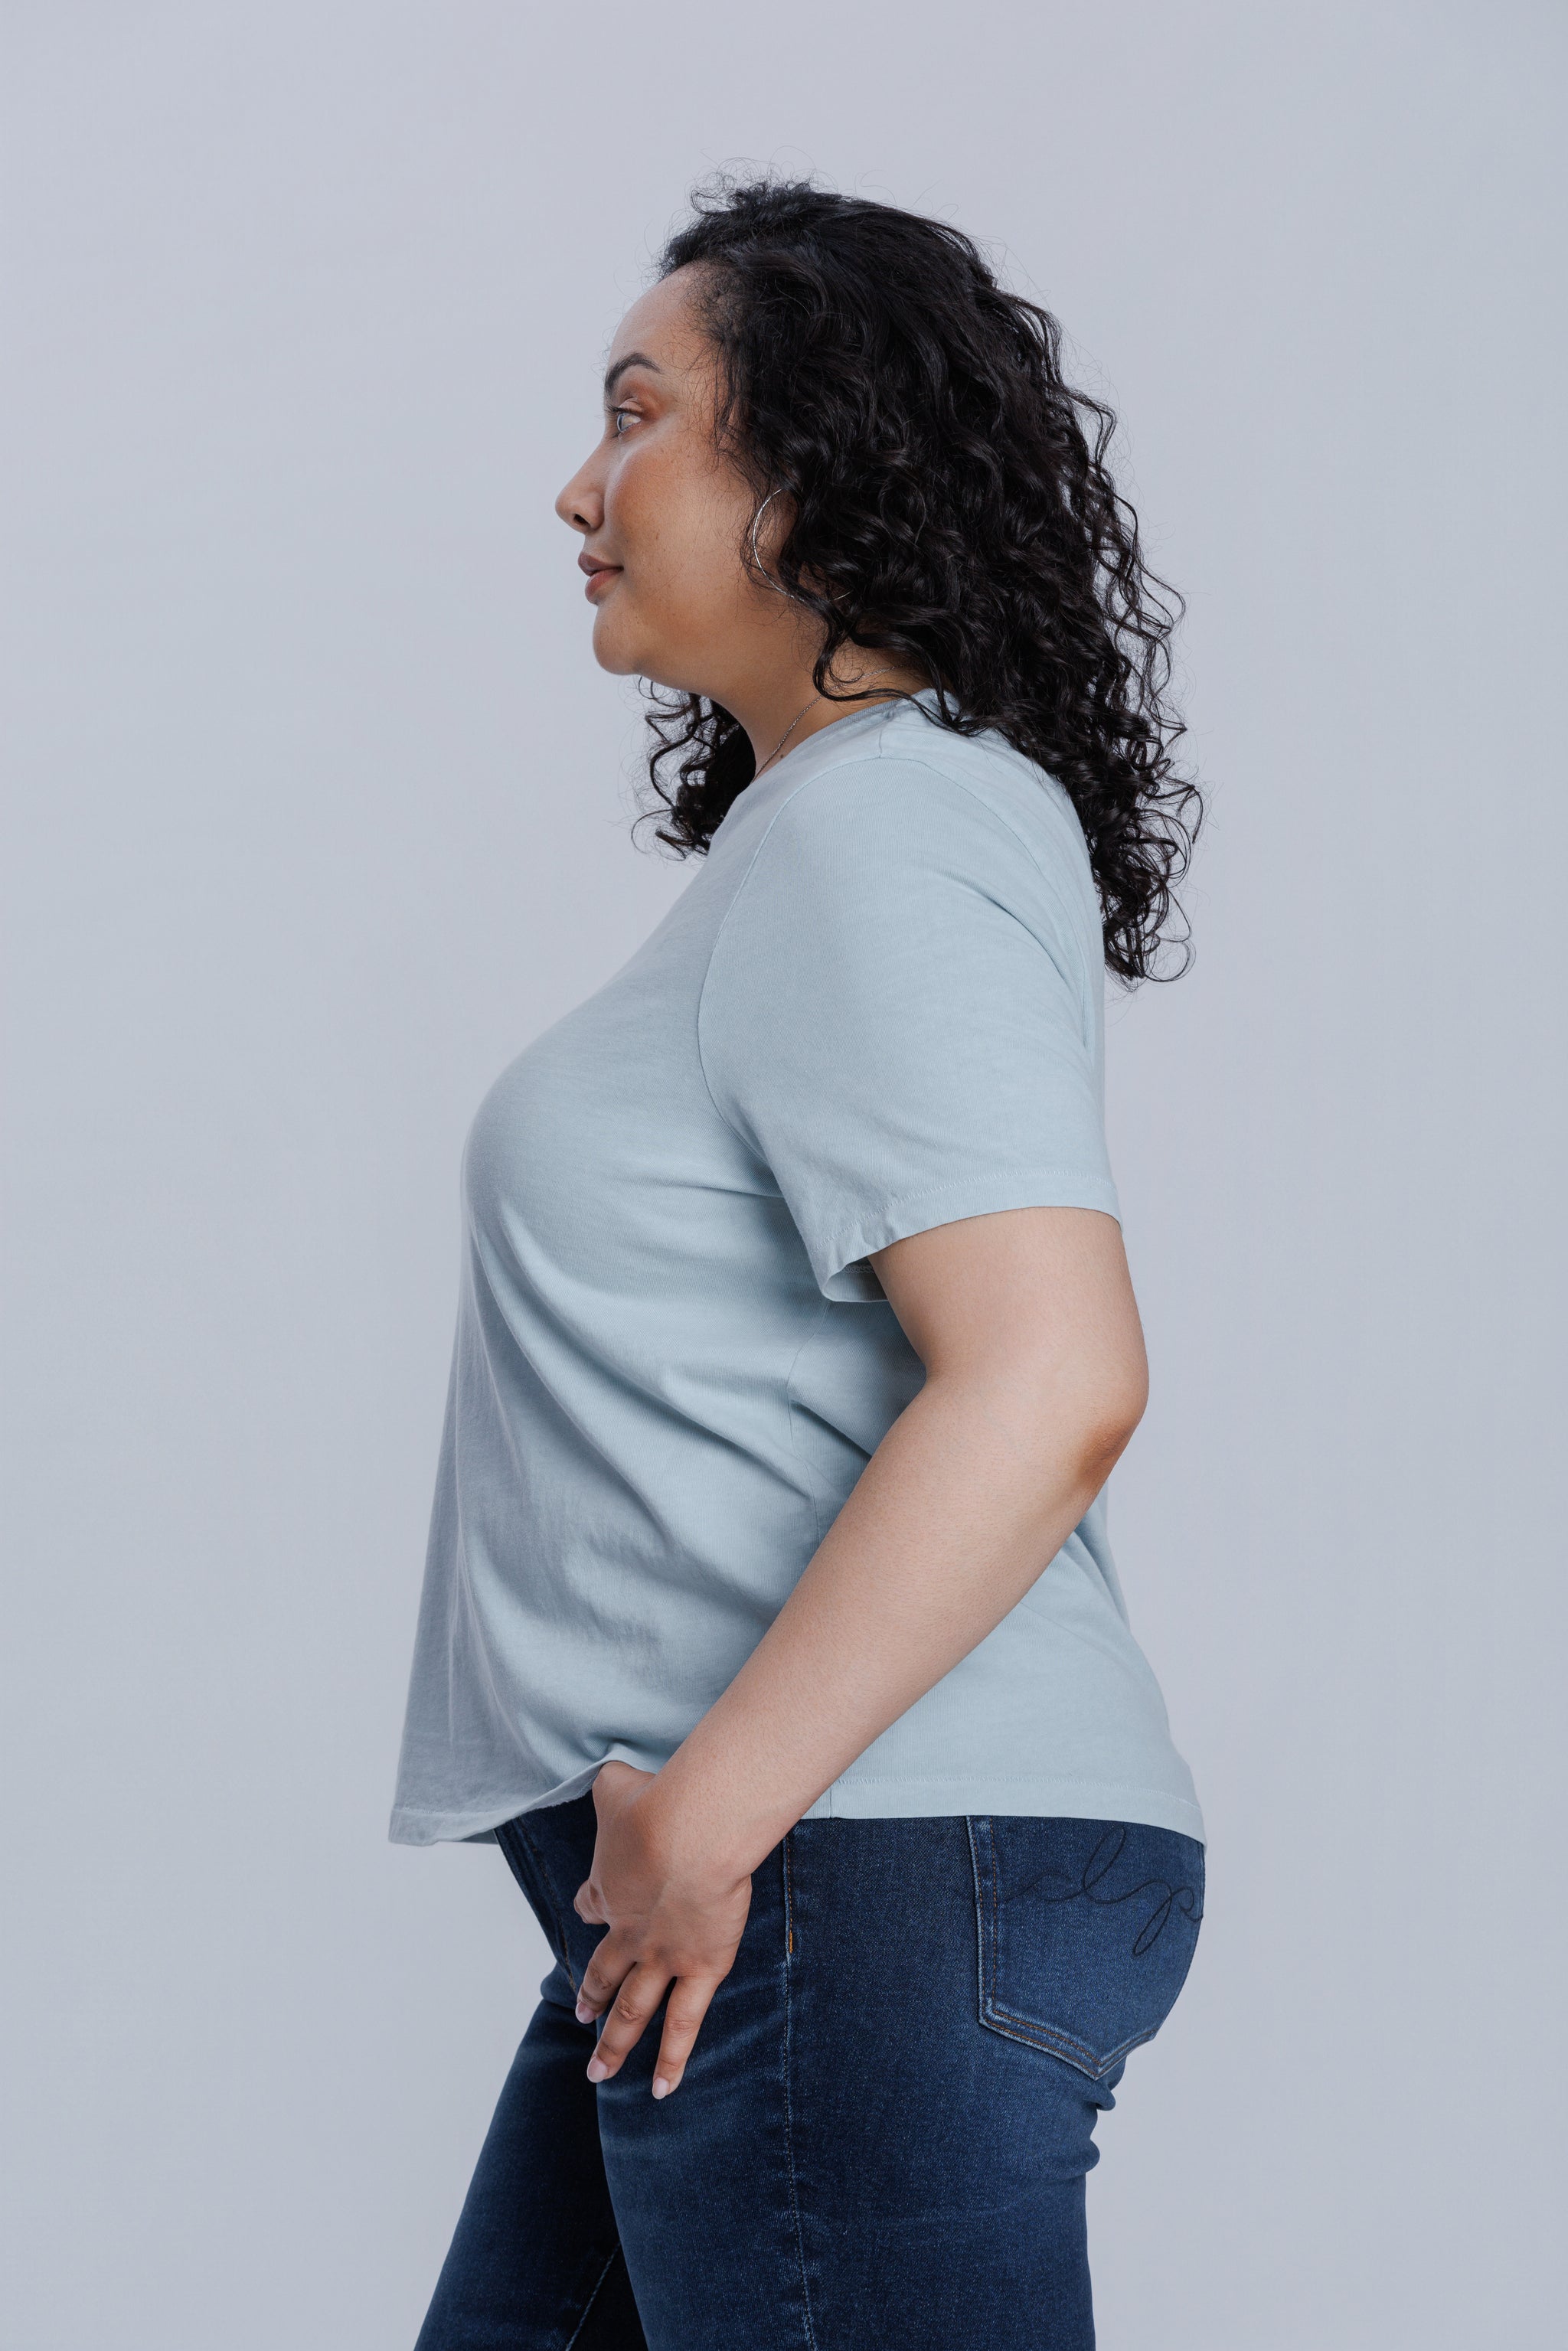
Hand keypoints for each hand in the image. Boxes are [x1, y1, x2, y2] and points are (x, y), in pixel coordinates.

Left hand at [571, 1759, 753, 2098]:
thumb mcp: (617, 1784)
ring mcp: (661, 1957)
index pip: (593, 1900)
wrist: (687, 1834)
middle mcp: (627, 1931)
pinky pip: (684, 2024)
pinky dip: (673, 2059)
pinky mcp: (700, 1969)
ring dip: (615, 2042)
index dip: (591, 1905)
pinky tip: (661, 2089)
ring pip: (633, 2009)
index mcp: (609, 1886)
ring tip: (600, 2072)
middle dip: (591, 1994)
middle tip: (580, 2015)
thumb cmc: (656, 1802)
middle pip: (603, 1970)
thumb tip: (610, 1770)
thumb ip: (612, 1784)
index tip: (588, 1908)